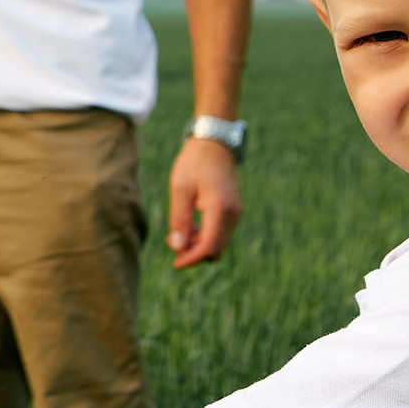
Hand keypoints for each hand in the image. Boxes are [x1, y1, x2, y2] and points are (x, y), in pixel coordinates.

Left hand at [166, 135, 241, 266]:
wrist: (213, 143)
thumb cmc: (194, 163)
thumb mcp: (180, 189)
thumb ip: (179, 219)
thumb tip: (177, 248)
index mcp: (219, 209)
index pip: (208, 247)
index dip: (191, 259)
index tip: (174, 264)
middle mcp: (232, 214)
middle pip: (215, 250)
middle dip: (194, 254)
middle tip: (173, 242)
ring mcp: (235, 212)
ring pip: (218, 243)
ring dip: (199, 245)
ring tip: (179, 232)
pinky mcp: (232, 210)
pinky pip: (220, 233)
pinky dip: (205, 236)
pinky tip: (190, 227)